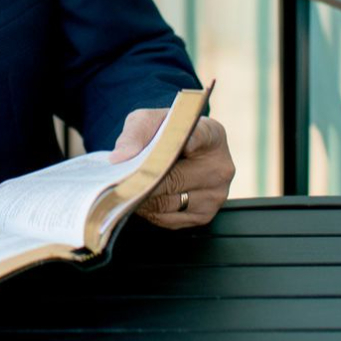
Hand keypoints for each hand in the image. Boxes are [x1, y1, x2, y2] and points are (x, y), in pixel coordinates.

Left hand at [110, 108, 233, 227]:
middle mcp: (221, 167)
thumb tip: (120, 159)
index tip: (170, 146)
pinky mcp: (204, 216)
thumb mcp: (148, 121)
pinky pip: (168, 219)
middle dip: (143, 181)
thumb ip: (135, 134)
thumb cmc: (164, 132)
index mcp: (213, 135)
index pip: (199, 138)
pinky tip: (141, 199)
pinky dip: (149, 211)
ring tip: (126, 188)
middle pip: (174, 179)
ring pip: (168, 203)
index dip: (183, 143)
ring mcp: (216, 195)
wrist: (179, 150)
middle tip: (120, 180)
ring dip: (143, 198)